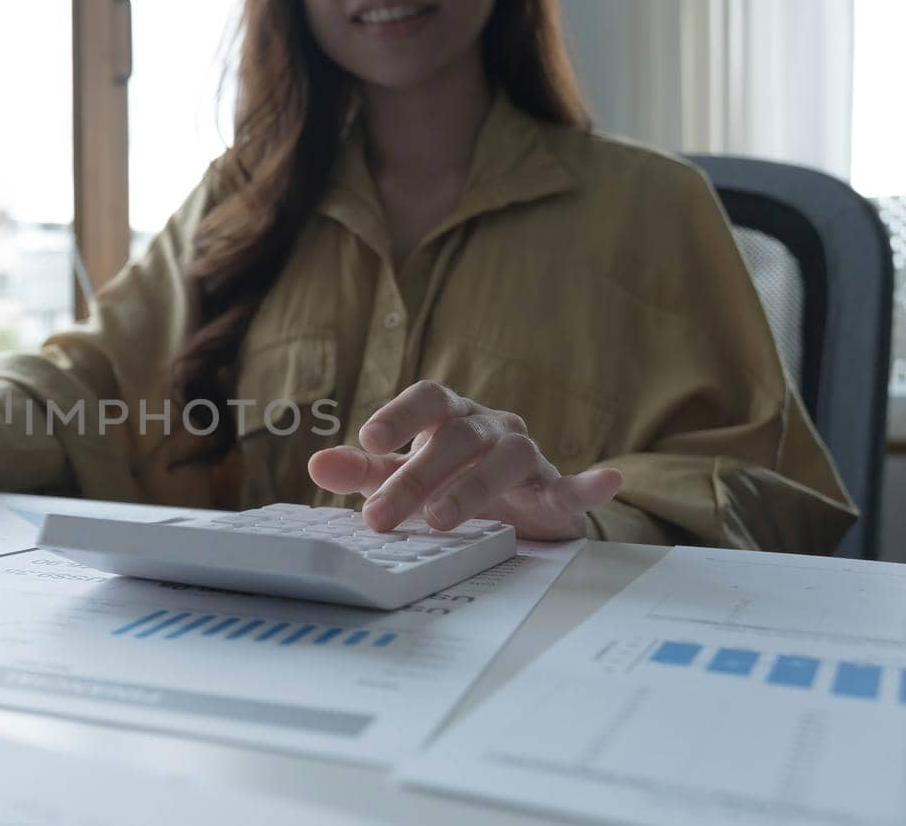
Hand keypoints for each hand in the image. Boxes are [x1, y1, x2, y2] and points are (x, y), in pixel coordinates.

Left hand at [307, 380, 621, 540]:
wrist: (518, 512)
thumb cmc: (450, 482)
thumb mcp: (402, 476)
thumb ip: (363, 470)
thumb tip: (316, 464)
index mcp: (451, 417)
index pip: (428, 399)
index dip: (400, 414)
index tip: (369, 439)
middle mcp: (490, 428)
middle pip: (458, 438)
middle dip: (418, 476)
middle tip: (382, 516)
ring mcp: (528, 457)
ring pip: (507, 458)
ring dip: (473, 487)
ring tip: (442, 521)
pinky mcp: (558, 491)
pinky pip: (577, 484)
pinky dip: (591, 484)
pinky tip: (606, 480)